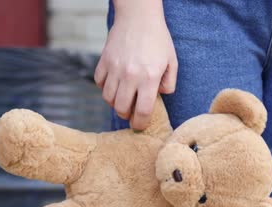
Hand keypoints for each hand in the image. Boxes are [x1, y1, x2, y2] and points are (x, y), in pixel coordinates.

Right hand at [94, 0, 177, 129]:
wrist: (138, 16)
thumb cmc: (157, 39)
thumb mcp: (172, 61)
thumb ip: (169, 83)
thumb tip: (160, 96)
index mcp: (149, 77)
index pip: (142, 111)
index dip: (141, 123)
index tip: (140, 125)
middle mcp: (130, 75)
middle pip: (121, 109)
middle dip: (126, 116)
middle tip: (131, 113)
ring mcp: (114, 68)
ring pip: (108, 99)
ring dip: (115, 103)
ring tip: (123, 98)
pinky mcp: (104, 61)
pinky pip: (99, 84)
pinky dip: (105, 88)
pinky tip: (114, 84)